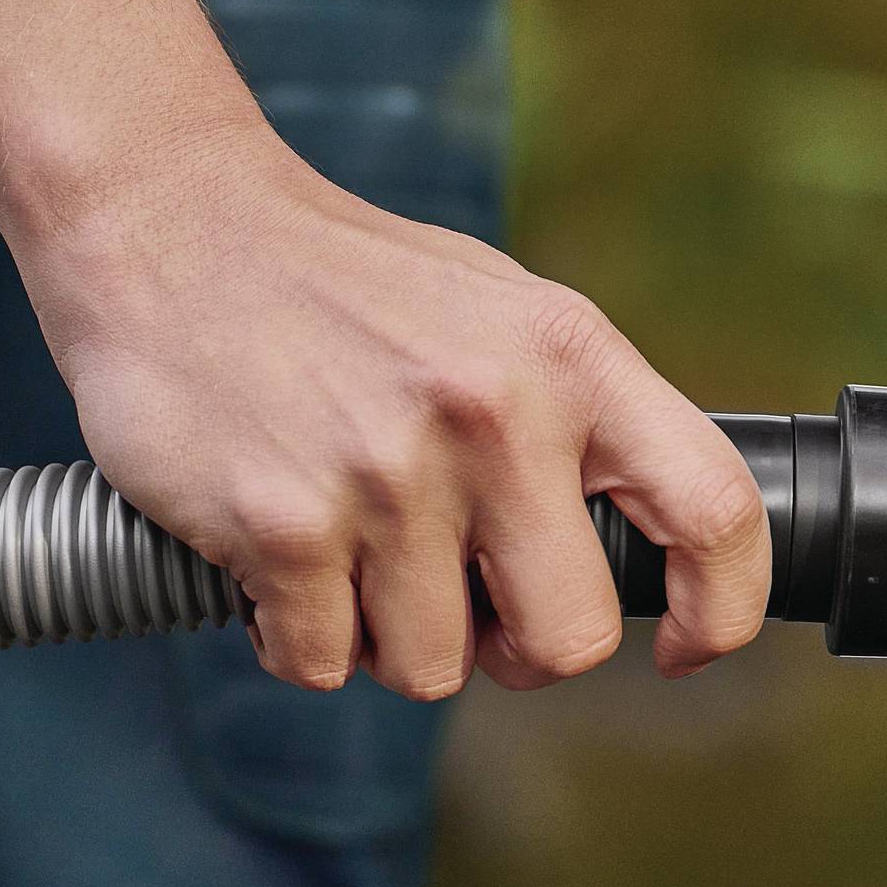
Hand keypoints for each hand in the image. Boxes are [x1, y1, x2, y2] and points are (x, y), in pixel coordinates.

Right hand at [13, 118, 771, 698]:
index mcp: (575, 359)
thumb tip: (657, 550)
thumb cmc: (351, 287)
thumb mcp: (506, 315)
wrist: (168, 220)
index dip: (718, 608)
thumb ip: (584, 420)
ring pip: (434, 667)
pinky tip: (280, 560)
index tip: (681, 649)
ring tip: (353, 551)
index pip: (716, 510)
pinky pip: (321, 662)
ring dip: (390, 639)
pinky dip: (297, 637)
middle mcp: (498, 415)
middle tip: (470, 609)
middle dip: (520, 652)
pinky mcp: (283, 523)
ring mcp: (390, 473)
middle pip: (571, 637)